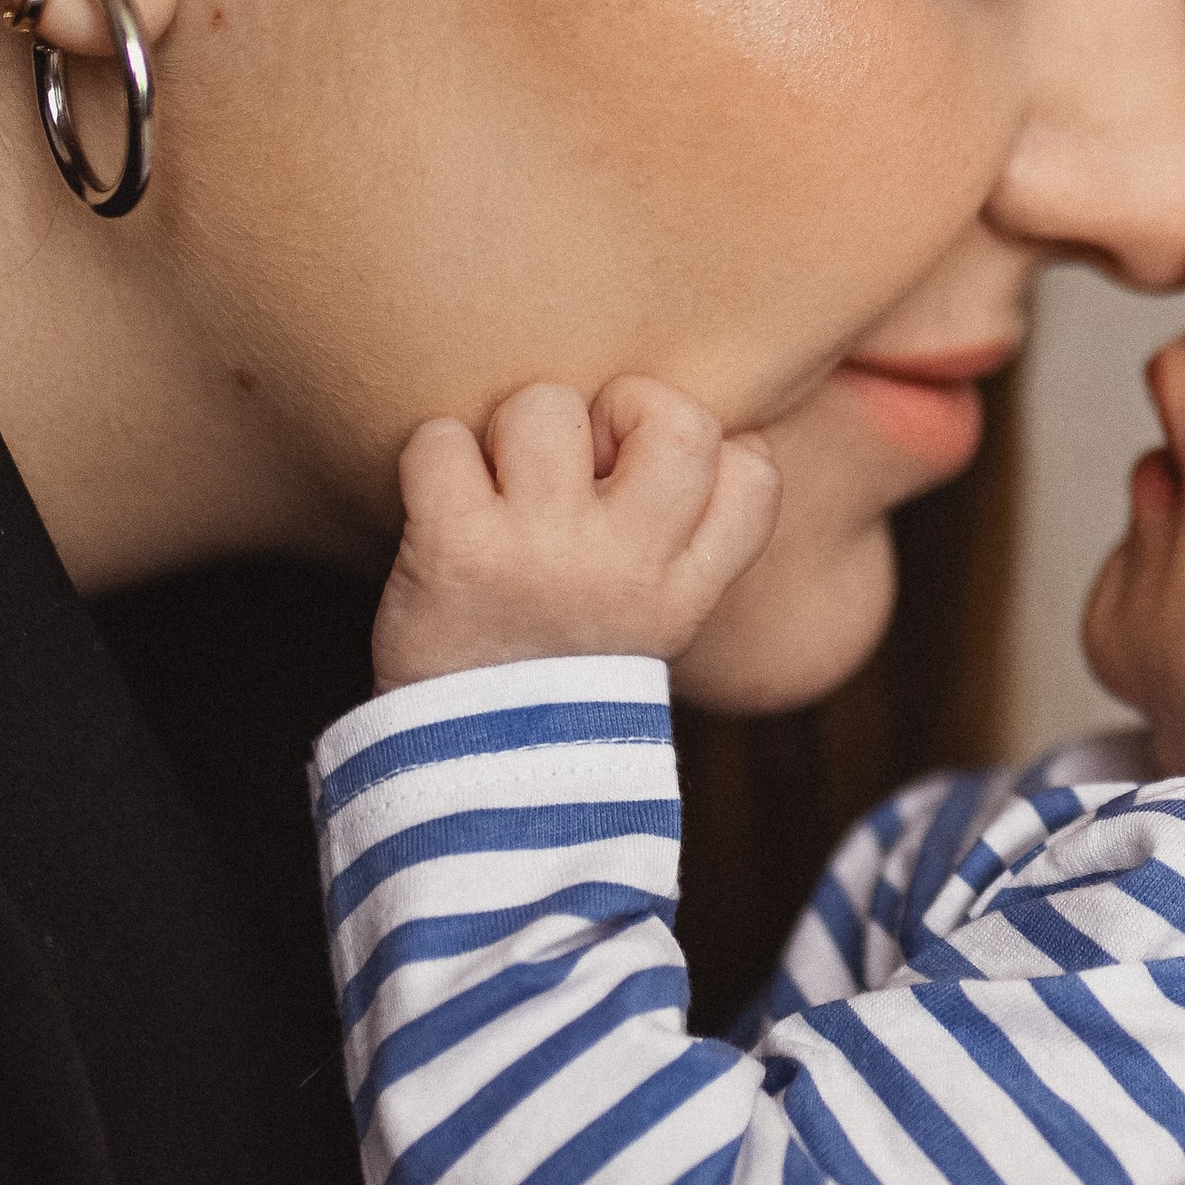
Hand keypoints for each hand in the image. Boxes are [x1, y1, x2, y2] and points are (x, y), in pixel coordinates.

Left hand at [373, 374, 781, 689]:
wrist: (472, 779)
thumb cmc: (555, 678)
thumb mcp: (645, 626)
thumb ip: (668, 546)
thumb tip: (656, 434)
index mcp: (684, 591)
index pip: (754, 474)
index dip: (714, 445)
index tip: (657, 476)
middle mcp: (627, 568)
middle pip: (679, 421)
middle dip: (627, 405)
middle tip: (583, 458)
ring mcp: (544, 556)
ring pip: (547, 408)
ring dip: (513, 429)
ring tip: (500, 487)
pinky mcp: (457, 552)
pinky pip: (441, 442)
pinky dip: (431, 458)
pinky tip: (439, 506)